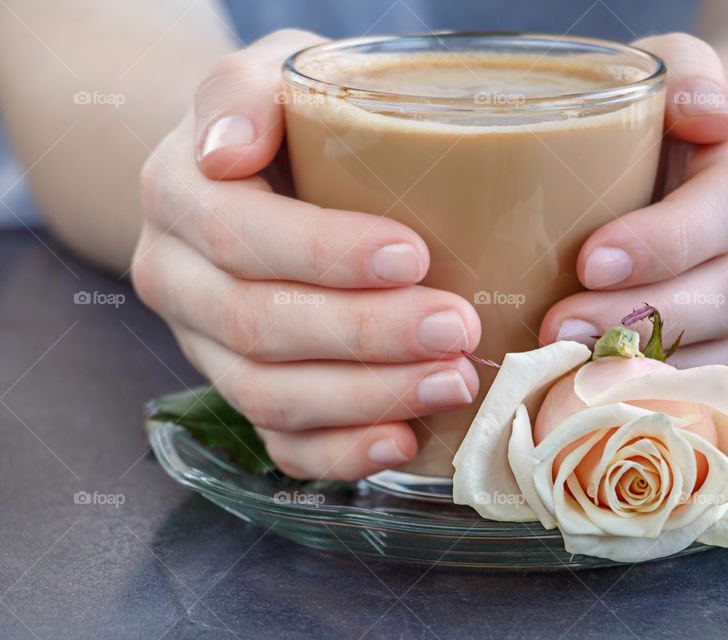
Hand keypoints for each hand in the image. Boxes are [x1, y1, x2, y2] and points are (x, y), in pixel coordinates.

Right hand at [132, 30, 480, 480]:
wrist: (245, 175)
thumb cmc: (280, 123)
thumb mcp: (264, 76)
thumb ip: (244, 93)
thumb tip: (229, 149)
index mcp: (178, 198)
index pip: (239, 235)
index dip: (323, 254)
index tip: (411, 256)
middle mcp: (179, 281)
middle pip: (258, 326)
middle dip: (364, 336)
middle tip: (456, 329)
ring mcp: (207, 347)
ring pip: (270, 396)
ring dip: (367, 398)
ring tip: (454, 382)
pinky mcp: (244, 390)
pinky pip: (279, 444)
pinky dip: (341, 454)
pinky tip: (404, 441)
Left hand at [540, 34, 727, 388]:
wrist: (704, 173)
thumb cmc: (659, 127)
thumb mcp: (665, 75)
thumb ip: (681, 74)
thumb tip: (701, 108)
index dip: (666, 241)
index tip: (589, 261)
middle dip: (650, 317)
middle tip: (561, 330)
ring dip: (662, 370)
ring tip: (578, 373)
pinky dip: (678, 402)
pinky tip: (616, 401)